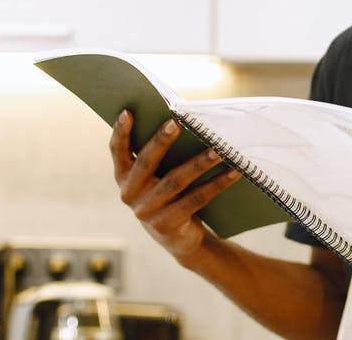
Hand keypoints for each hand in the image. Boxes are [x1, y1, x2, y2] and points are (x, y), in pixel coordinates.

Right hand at [110, 109, 240, 263]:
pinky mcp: (166, 224)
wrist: (178, 239)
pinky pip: (196, 199)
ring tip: (219, 149)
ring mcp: (146, 211)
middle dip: (161, 141)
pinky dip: (217, 184)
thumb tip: (183, 121)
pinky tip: (233, 172)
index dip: (120, 131)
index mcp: (123, 176)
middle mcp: (129, 194)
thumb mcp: (157, 177)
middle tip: (177, 123)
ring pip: (175, 181)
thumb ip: (160, 155)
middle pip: (146, 163)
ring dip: (199, 163)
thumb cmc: (169, 194)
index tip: (128, 112)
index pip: (117, 150)